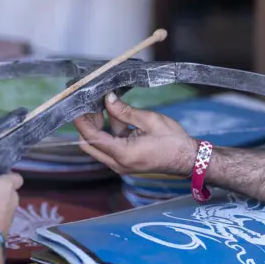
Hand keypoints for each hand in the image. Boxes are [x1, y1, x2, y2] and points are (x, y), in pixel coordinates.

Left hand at [74, 92, 197, 175]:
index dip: (82, 121)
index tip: (77, 106)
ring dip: (101, 126)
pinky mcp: (126, 161)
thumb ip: (125, 111)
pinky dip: (110, 132)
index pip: (92, 138)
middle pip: (90, 144)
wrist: (188, 159)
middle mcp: (118, 163)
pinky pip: (110, 146)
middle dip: (88, 124)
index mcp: (123, 154)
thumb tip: (108, 99)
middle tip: (93, 105)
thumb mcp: (149, 120)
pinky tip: (118, 116)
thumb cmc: (172, 141)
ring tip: (108, 105)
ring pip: (99, 145)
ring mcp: (121, 164)